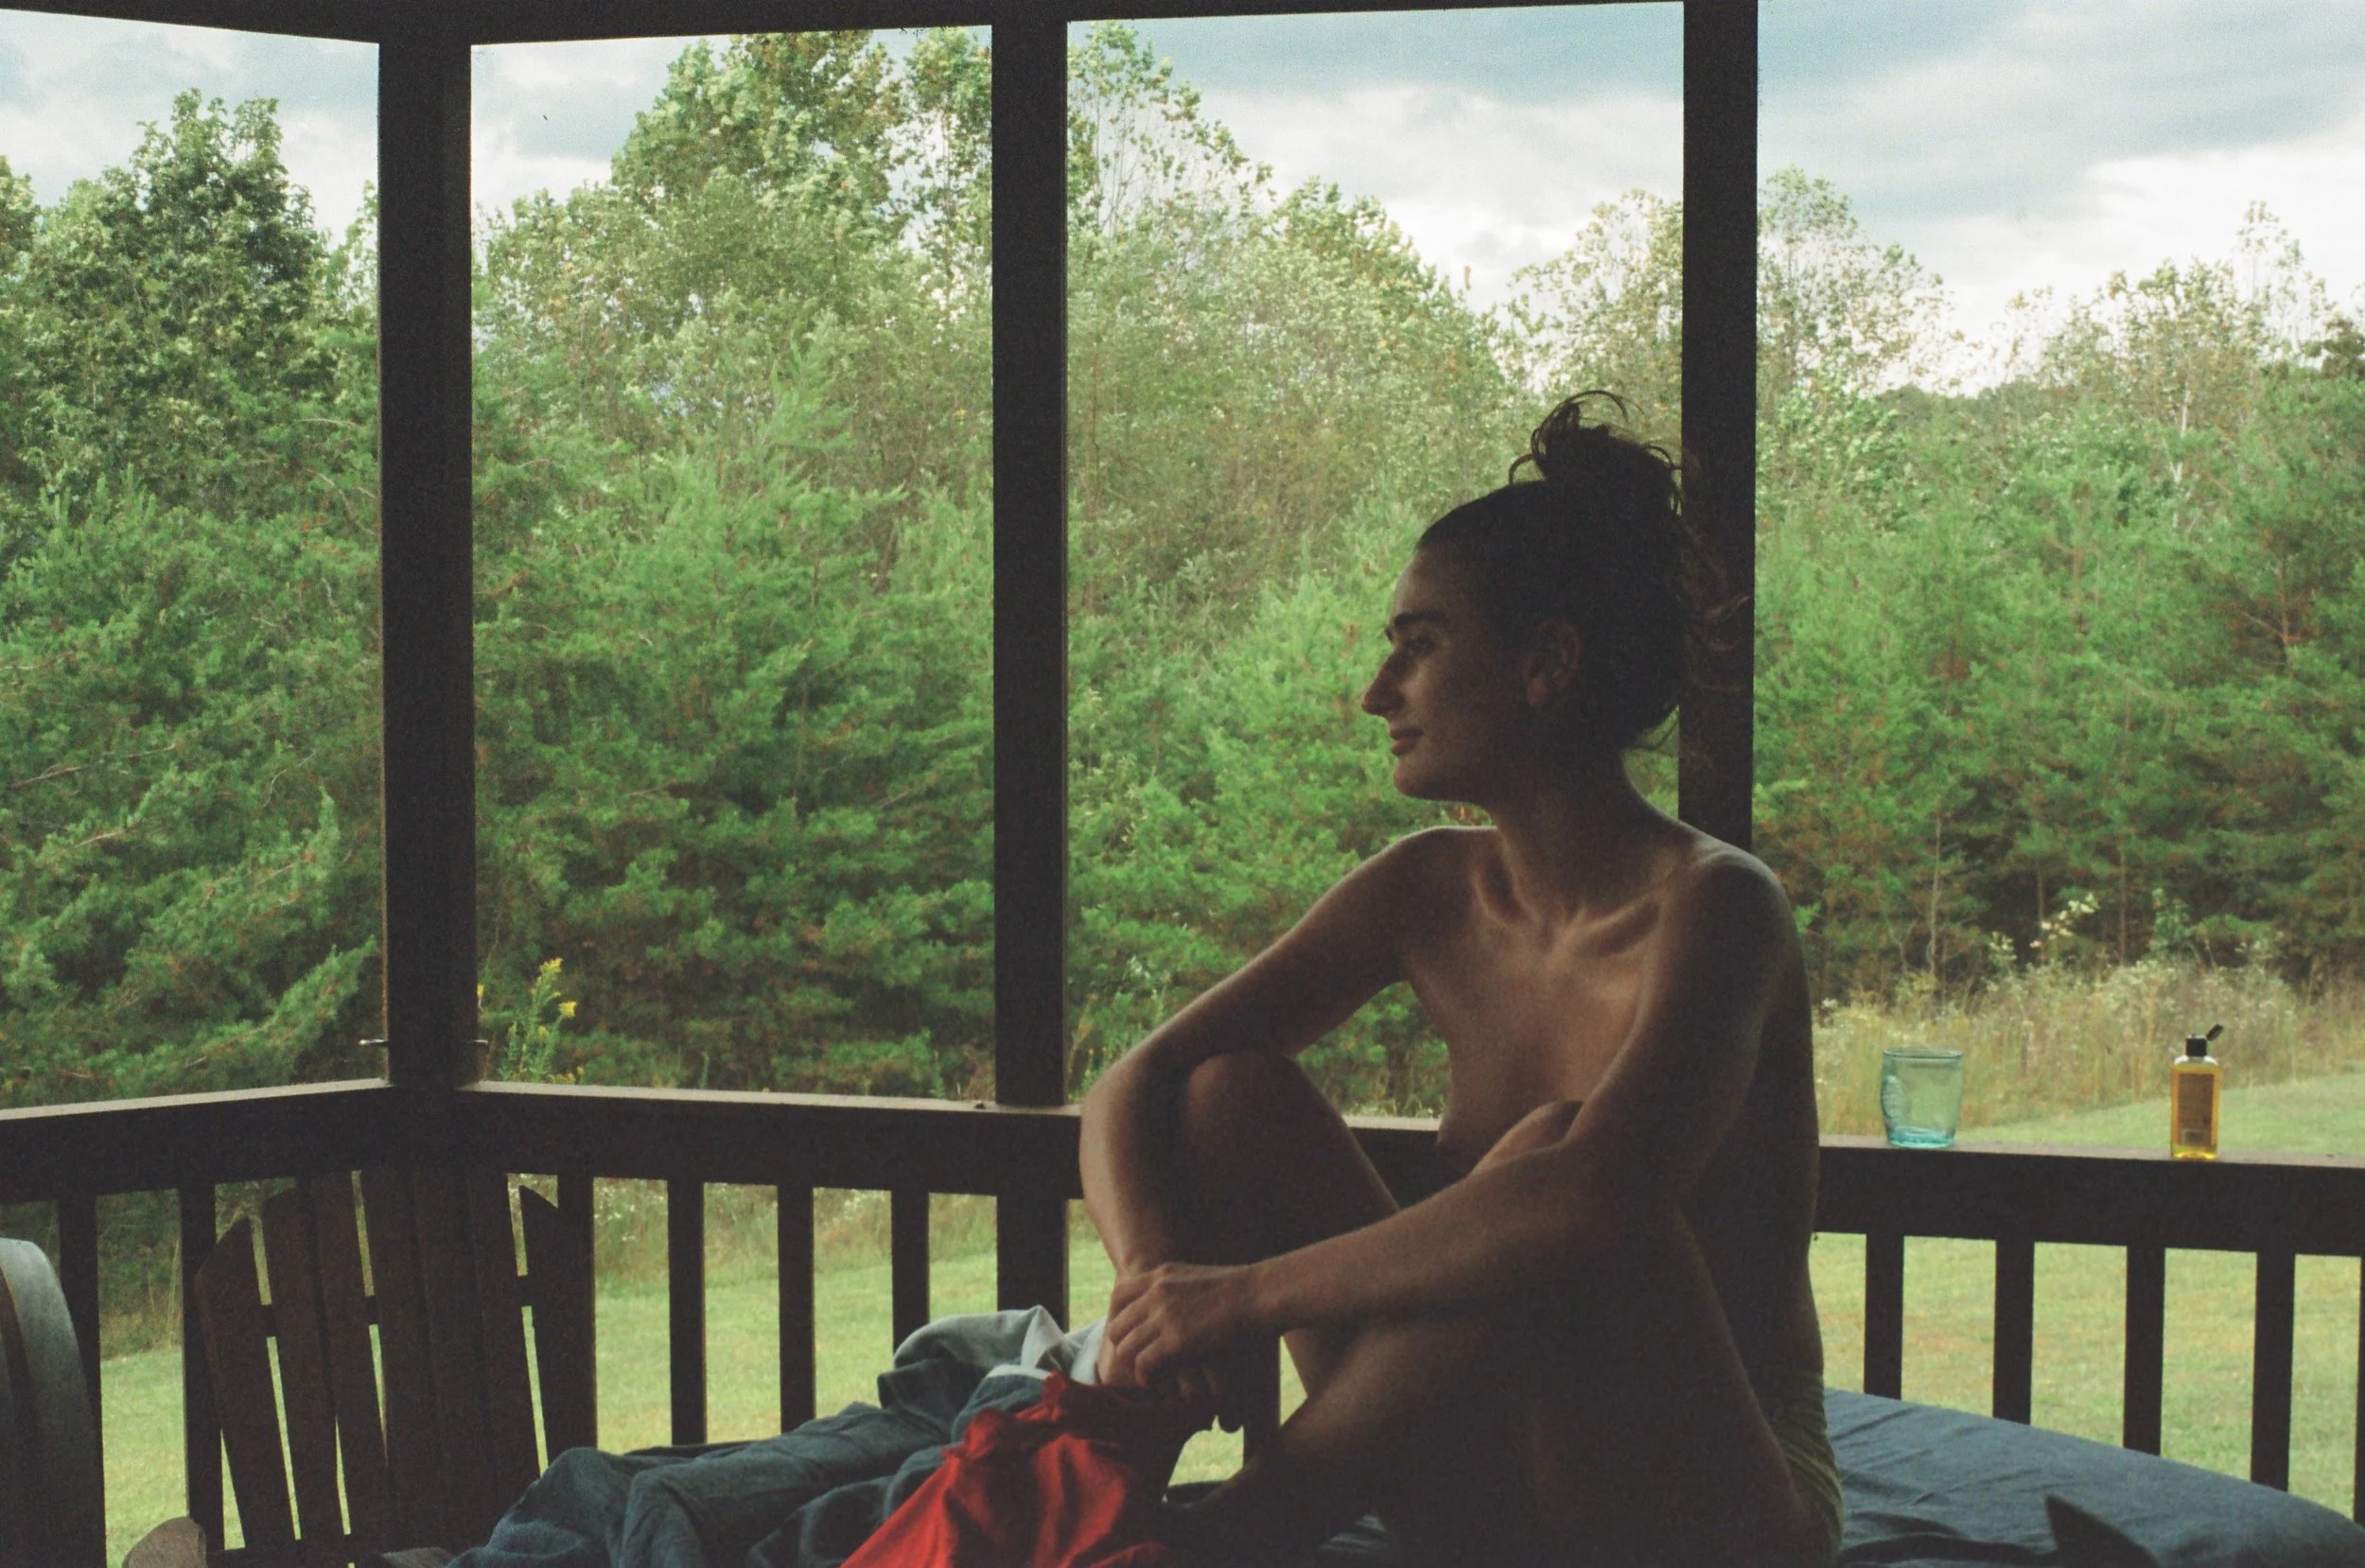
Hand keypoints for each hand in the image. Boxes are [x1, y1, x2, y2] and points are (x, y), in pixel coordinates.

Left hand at [1100, 1261, 1263, 1404]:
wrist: (1260, 1294)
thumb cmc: (1243, 1289)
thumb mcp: (1200, 1277)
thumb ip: (1180, 1288)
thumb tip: (1177, 1304)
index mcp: (1161, 1275)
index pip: (1118, 1297)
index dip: (1118, 1320)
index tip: (1130, 1337)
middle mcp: (1156, 1293)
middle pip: (1118, 1326)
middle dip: (1125, 1348)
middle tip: (1140, 1362)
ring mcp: (1164, 1316)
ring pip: (1126, 1348)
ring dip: (1136, 1366)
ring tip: (1151, 1376)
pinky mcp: (1175, 1341)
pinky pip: (1144, 1365)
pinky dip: (1147, 1377)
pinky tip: (1158, 1382)